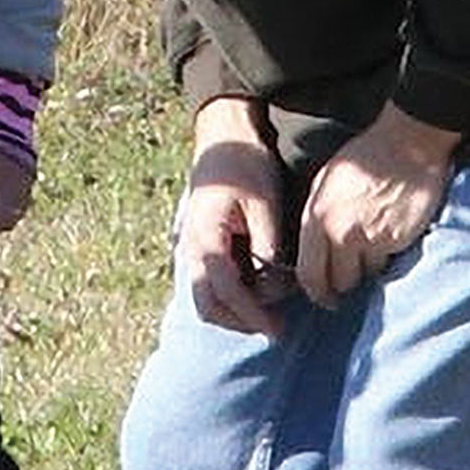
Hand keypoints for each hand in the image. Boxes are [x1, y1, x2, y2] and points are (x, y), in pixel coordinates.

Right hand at [179, 125, 292, 334]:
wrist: (225, 139)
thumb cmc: (245, 167)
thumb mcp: (263, 204)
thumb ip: (266, 245)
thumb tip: (272, 282)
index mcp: (206, 240)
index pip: (227, 292)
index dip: (252, 315)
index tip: (277, 330)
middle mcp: (192, 249)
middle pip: (208, 305)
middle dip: (240, 322)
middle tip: (274, 326)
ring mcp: (192, 248)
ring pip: (207, 297)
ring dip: (235, 309)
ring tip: (270, 307)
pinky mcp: (201, 244)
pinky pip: (210, 281)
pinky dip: (231, 293)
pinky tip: (258, 287)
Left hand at [295, 105, 459, 305]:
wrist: (409, 143)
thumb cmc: (366, 156)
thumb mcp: (326, 180)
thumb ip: (317, 216)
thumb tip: (314, 246)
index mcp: (317, 217)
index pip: (309, 273)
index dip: (316, 292)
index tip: (324, 297)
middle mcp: (341, 233)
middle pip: (339, 282)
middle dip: (344, 284)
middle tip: (350, 279)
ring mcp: (372, 239)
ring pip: (367, 274)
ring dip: (369, 267)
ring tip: (375, 244)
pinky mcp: (399, 241)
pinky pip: (390, 261)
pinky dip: (389, 254)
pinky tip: (392, 233)